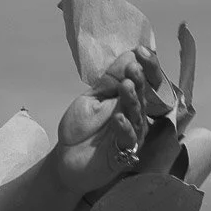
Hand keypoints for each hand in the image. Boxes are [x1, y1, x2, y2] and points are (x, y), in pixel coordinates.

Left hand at [53, 47, 160, 195]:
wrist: (65, 160)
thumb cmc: (80, 130)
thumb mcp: (90, 100)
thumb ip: (108, 82)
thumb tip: (129, 55)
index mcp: (128, 101)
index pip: (143, 81)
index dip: (145, 66)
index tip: (141, 50)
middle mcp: (135, 116)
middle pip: (144, 96)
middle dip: (141, 80)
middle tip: (134, 67)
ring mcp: (132, 135)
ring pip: (137, 115)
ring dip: (132, 100)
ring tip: (126, 86)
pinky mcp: (123, 153)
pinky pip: (127, 139)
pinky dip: (123, 128)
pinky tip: (118, 118)